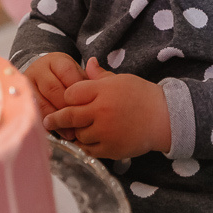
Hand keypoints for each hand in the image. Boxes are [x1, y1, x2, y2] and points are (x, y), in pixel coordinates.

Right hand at [23, 53, 85, 139]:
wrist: (42, 79)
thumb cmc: (66, 80)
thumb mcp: (78, 75)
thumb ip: (89, 77)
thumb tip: (95, 70)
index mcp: (55, 61)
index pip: (67, 73)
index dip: (78, 91)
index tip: (89, 106)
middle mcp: (39, 70)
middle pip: (53, 89)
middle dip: (67, 108)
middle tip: (79, 124)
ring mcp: (27, 84)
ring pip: (41, 103)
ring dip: (57, 120)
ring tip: (70, 133)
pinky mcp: (21, 99)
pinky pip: (34, 114)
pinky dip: (46, 125)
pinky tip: (57, 134)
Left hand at [43, 58, 170, 159]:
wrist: (165, 119)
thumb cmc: (142, 96)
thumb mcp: (121, 80)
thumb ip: (99, 76)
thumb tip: (87, 62)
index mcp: (103, 91)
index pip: (71, 94)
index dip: (68, 97)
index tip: (67, 101)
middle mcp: (101, 111)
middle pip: (68, 116)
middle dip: (55, 119)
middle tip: (47, 121)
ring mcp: (105, 132)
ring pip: (78, 135)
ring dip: (75, 133)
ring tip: (75, 130)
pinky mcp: (110, 149)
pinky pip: (88, 150)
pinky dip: (85, 146)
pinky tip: (87, 141)